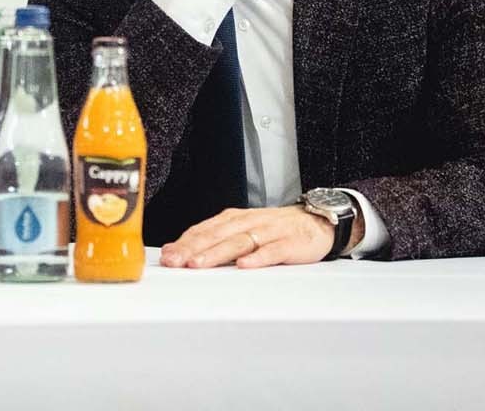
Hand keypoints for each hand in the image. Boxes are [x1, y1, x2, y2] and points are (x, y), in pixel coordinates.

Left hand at [160, 204, 359, 269]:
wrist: (317, 221)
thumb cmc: (275, 229)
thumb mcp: (243, 230)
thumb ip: (216, 239)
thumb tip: (181, 251)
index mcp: (234, 218)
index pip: (204, 229)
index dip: (185, 242)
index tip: (167, 256)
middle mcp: (249, 221)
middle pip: (217, 235)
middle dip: (194, 248)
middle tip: (175, 261)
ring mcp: (269, 231)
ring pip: (239, 241)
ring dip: (217, 253)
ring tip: (199, 264)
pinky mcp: (290, 242)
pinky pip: (272, 250)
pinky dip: (257, 258)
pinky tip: (244, 266)